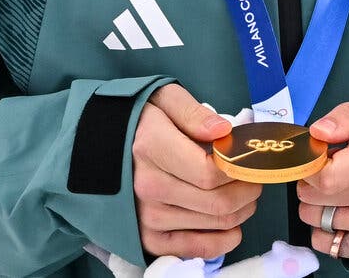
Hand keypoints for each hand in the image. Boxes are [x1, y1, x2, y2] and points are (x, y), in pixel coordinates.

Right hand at [133, 83, 262, 258]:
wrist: (95, 146)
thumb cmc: (137, 120)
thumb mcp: (163, 98)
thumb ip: (194, 113)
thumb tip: (224, 131)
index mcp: (151, 148)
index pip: (211, 172)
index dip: (240, 167)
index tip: (248, 157)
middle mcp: (148, 187)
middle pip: (219, 201)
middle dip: (249, 189)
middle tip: (253, 175)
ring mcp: (147, 216)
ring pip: (216, 223)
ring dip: (242, 210)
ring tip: (243, 192)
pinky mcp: (148, 238)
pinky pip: (197, 249)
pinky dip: (224, 240)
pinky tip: (232, 225)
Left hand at [297, 94, 348, 261]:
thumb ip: (346, 117)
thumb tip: (317, 133)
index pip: (324, 177)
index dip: (310, 166)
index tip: (318, 156)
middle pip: (314, 199)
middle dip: (311, 182)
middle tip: (330, 169)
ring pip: (317, 220)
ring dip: (318, 205)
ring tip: (340, 189)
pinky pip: (330, 245)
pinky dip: (327, 231)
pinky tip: (342, 213)